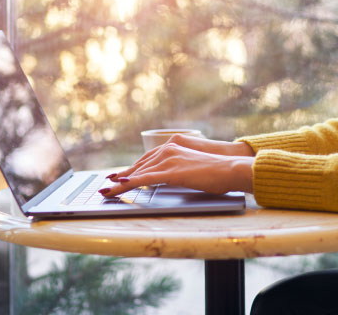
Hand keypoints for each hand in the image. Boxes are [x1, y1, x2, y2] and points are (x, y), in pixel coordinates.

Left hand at [102, 135, 254, 196]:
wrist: (231, 168)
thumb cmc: (218, 171)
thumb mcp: (194, 167)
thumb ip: (179, 168)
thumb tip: (170, 178)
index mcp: (174, 145)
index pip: (147, 159)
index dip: (131, 168)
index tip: (118, 175)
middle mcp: (168, 149)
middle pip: (139, 165)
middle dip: (122, 176)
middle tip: (106, 185)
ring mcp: (169, 159)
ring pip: (138, 172)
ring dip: (120, 184)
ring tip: (106, 191)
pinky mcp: (171, 171)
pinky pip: (145, 179)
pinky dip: (130, 184)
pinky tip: (120, 187)